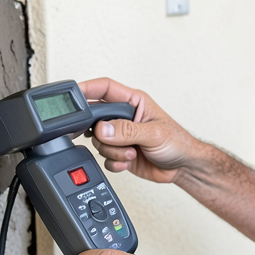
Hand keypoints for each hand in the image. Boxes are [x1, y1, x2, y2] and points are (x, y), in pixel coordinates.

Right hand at [78, 78, 196, 183]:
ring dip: (112, 150)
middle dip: (101, 132)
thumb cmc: (177, 142)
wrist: (183, 167)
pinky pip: (103, 157)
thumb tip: (103, 128)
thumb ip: (127, 131)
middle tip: (111, 139)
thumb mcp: (154, 133)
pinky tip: (128, 161)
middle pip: (94, 118)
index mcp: (133, 102)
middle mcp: (124, 117)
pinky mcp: (119, 152)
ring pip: (97, 140)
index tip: (71, 95)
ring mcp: (120, 135)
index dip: (86, 88)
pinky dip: (114, 162)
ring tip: (131, 152)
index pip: (104, 88)